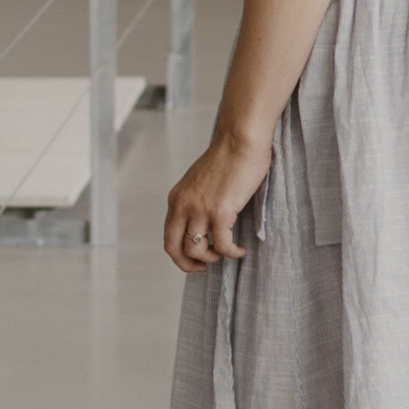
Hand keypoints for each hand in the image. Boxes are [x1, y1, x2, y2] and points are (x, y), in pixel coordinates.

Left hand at [162, 137, 271, 272]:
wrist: (240, 140)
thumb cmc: (228, 157)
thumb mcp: (201, 181)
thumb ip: (196, 200)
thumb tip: (204, 224)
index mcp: (176, 198)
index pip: (168, 236)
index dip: (179, 254)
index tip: (195, 259)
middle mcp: (183, 204)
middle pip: (173, 247)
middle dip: (187, 264)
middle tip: (204, 268)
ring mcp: (200, 208)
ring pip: (196, 249)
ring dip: (212, 258)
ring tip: (227, 252)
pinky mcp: (220, 211)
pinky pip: (222, 245)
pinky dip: (232, 252)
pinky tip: (240, 249)